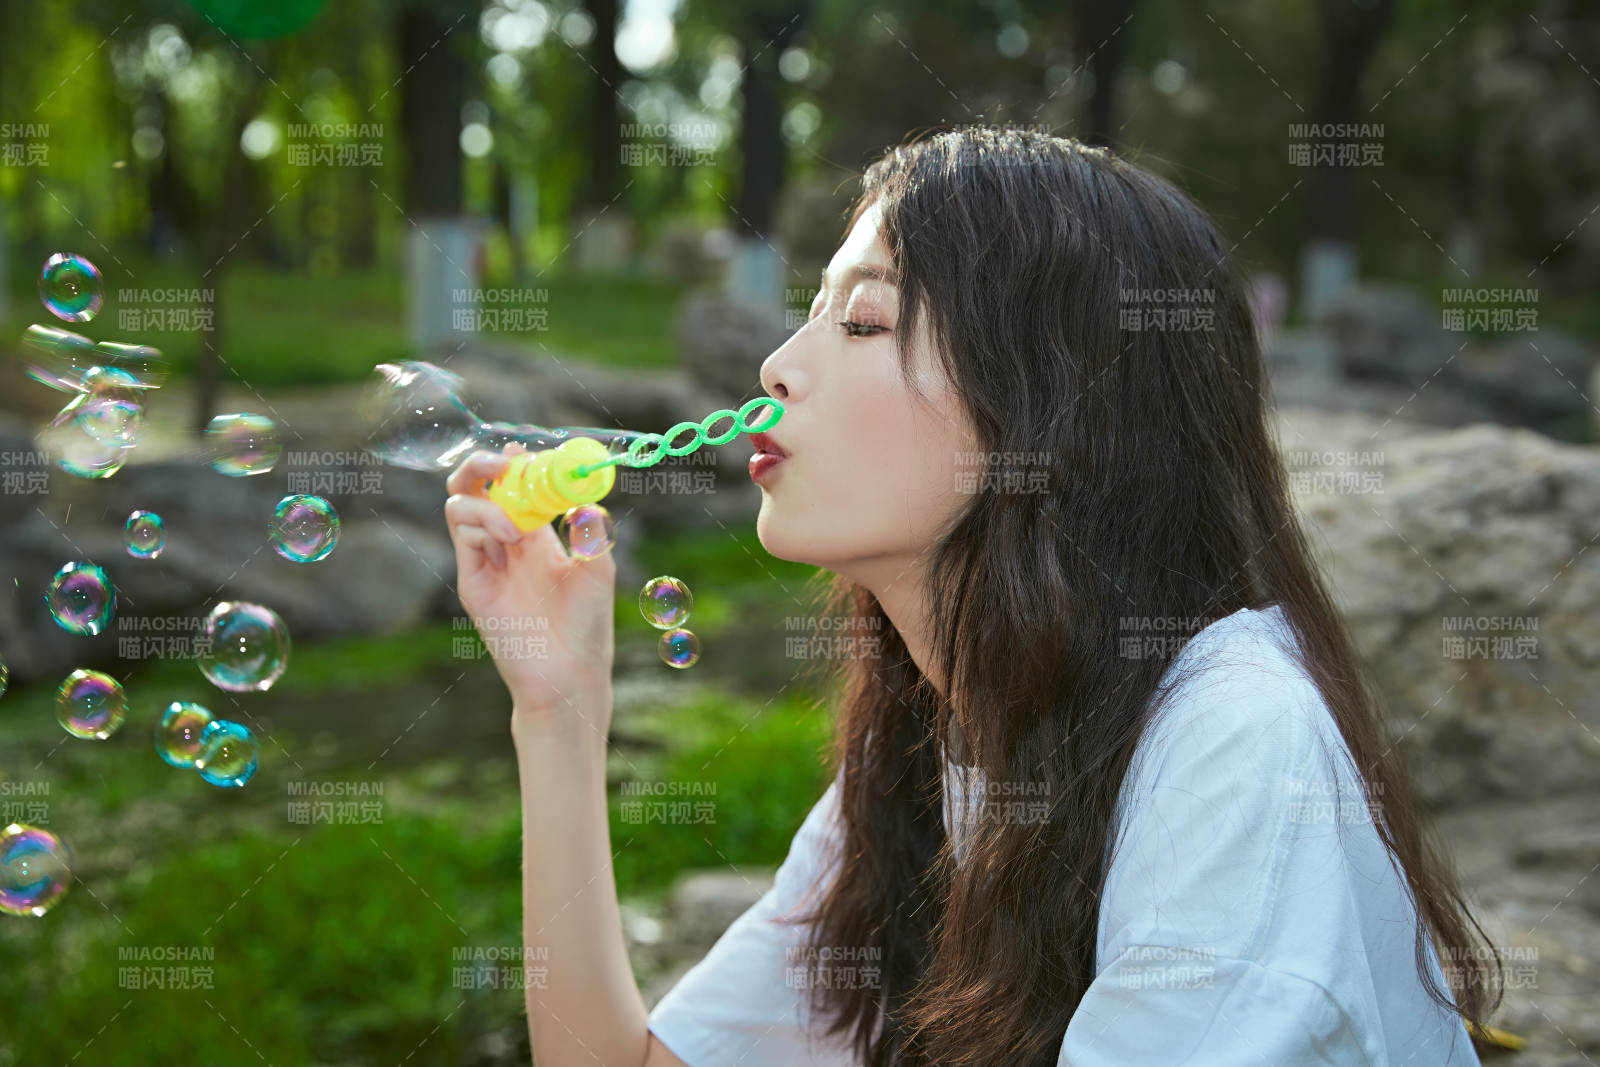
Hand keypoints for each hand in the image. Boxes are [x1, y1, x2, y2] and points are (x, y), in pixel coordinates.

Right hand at [444, 443, 615, 732]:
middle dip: (481, 464)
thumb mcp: (598, 566)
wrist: (568, 673)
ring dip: (487, 502)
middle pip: (475, 487)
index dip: (515, 462)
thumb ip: (589, 526)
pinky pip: (461, 534)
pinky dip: (481, 523)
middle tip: (503, 462)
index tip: (524, 449)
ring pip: (460, 505)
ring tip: (518, 531)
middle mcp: (507, 544)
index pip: (514, 486)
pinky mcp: (472, 582)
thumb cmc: (588, 625)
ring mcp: (485, 562)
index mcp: (538, 537)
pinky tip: (508, 542)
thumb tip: (583, 489)